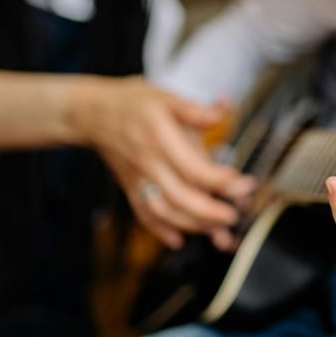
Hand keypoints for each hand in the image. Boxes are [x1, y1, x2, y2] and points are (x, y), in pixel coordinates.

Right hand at [70, 76, 254, 249]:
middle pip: (180, 197)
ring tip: (218, 231)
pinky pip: (143, 214)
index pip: (193, 168)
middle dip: (210, 212)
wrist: (91, 113)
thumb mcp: (165, 96)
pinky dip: (160, 230)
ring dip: (191, 225)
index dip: (220, 180)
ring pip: (163, 211)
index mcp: (160, 139)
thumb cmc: (133, 102)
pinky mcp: (130, 187)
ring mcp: (138, 179)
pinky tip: (178, 240)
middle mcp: (149, 163)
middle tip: (235, 215)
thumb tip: (220, 113)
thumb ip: (194, 110)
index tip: (243, 184)